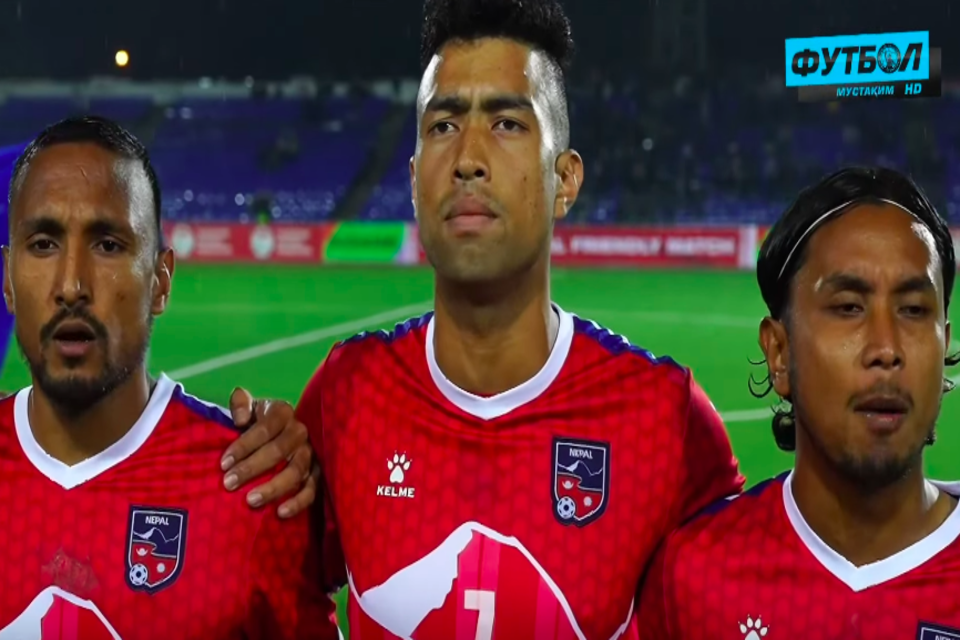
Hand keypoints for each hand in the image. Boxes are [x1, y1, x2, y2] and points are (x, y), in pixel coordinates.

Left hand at [221, 387, 317, 517]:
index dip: (243, 446)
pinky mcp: (318, 473)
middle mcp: (300, 431)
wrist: (280, 433)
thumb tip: (241, 419)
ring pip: (296, 471)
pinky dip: (298, 502)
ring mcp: (311, 453)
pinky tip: (280, 513)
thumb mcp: (249, 408)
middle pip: (278, 450)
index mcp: (283, 412)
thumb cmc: (258, 422)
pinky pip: (313, 489)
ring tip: (250, 501)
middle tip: (229, 484)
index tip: (223, 463)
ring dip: (273, 487)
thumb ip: (240, 404)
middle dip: (252, 468)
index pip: (264, 429)